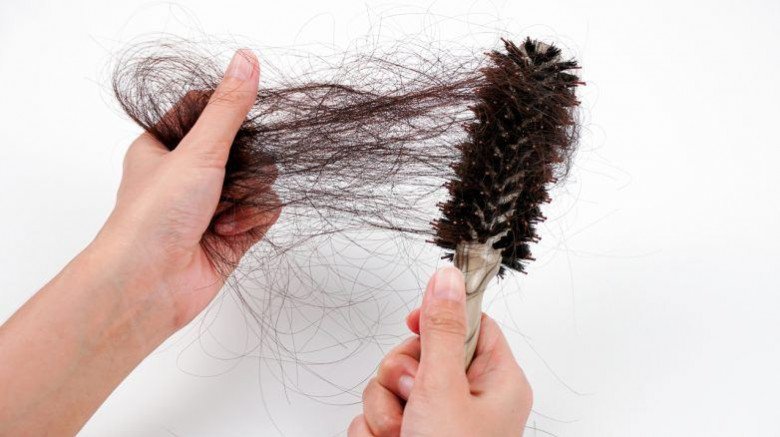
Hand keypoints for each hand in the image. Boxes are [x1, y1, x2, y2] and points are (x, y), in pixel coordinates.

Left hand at [0, 49, 277, 435]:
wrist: (149, 283)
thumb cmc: (154, 216)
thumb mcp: (197, 150)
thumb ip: (228, 108)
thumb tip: (246, 60)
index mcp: (164, 147)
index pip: (207, 113)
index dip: (228, 116)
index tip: (234, 127)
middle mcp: (187, 174)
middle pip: (244, 149)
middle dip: (245, 166)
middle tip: (226, 177)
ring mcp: (210, 205)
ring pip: (259, 181)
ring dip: (247, 197)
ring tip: (223, 214)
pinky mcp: (231, 234)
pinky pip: (263, 212)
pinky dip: (252, 220)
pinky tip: (230, 232)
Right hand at [348, 267, 532, 436]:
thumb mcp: (444, 390)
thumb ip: (441, 332)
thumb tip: (447, 278)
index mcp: (496, 381)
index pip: (470, 324)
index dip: (438, 319)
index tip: (413, 324)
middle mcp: (468, 399)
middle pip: (422, 353)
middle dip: (401, 375)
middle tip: (412, 397)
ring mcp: (437, 420)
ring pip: (392, 384)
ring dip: (384, 407)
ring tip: (401, 434)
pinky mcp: (410, 436)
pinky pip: (378, 412)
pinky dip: (375, 430)